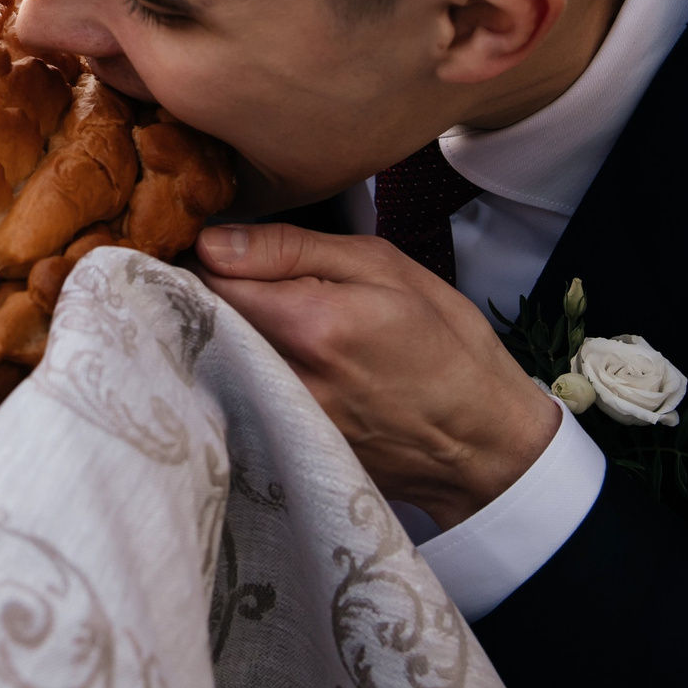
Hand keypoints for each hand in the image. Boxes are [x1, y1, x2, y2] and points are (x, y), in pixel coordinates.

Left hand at [194, 223, 560, 527]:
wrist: (482, 441)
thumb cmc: (446, 344)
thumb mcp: (384, 268)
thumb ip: (292, 249)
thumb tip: (214, 242)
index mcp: (313, 324)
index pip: (211, 279)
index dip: (208, 257)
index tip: (222, 248)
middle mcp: (287, 378)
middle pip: (206, 323)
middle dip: (212, 296)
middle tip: (243, 280)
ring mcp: (283, 418)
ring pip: (219, 358)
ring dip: (228, 333)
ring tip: (269, 321)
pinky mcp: (285, 444)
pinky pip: (241, 393)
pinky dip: (247, 370)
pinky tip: (281, 362)